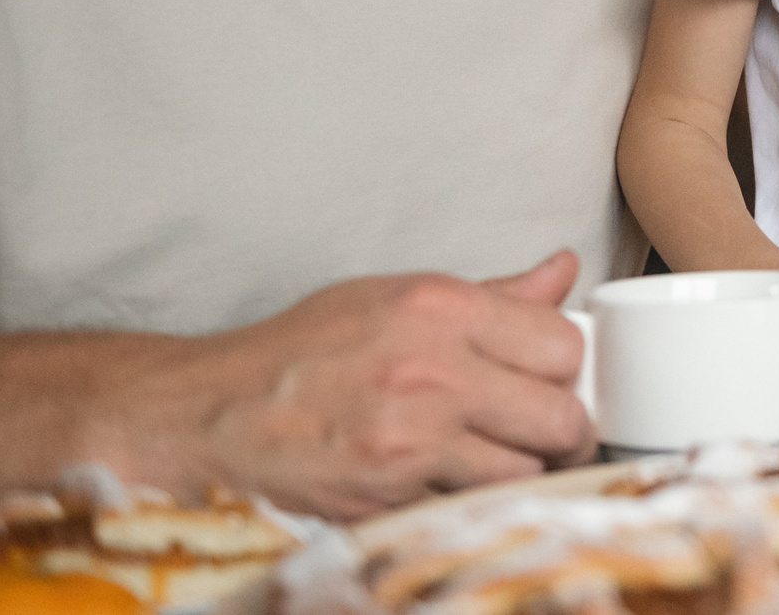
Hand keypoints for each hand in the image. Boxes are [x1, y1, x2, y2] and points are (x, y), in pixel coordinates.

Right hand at [129, 250, 595, 518]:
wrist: (214, 414)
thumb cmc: (306, 350)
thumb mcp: (396, 297)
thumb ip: (493, 295)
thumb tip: (563, 271)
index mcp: (440, 309)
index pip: (563, 345)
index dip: (565, 367)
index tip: (549, 377)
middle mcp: (432, 374)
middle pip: (560, 417)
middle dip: (561, 429)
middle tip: (541, 431)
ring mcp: (411, 443)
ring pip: (525, 472)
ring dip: (519, 471)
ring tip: (488, 456)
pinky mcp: (389, 500)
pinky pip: (470, 507)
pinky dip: (470, 501)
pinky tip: (448, 483)